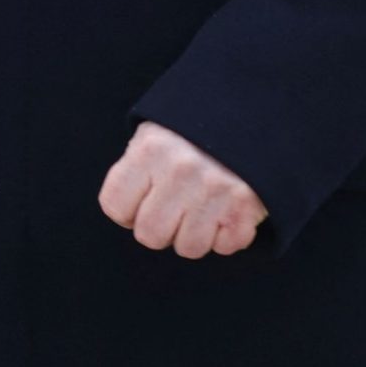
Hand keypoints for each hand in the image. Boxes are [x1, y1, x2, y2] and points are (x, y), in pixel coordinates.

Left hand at [98, 121, 266, 257]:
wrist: (251, 118)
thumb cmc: (193, 134)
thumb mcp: (155, 136)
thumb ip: (136, 170)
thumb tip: (126, 212)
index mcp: (149, 150)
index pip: (114, 206)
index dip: (125, 212)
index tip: (139, 205)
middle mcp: (179, 171)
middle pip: (149, 235)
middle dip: (160, 229)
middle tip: (173, 210)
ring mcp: (213, 191)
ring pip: (188, 248)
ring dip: (193, 235)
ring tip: (201, 209)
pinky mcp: (244, 208)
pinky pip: (224, 247)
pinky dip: (225, 236)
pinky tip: (225, 211)